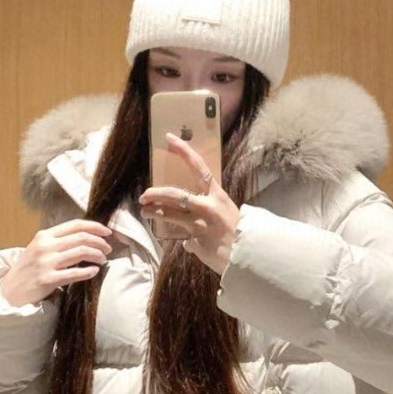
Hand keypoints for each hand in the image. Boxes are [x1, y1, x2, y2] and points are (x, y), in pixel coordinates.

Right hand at [0, 219, 113, 306]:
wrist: (9, 290)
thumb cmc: (28, 270)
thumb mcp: (39, 249)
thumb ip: (58, 242)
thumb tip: (86, 238)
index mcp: (44, 235)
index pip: (75, 225)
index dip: (94, 227)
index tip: (107, 232)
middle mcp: (45, 246)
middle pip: (81, 238)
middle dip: (99, 242)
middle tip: (108, 249)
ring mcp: (45, 263)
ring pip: (81, 252)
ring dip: (97, 255)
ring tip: (103, 260)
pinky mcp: (47, 279)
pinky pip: (74, 273)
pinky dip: (88, 271)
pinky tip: (95, 271)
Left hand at [139, 133, 240, 275]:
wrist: (249, 255)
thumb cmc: (240, 231)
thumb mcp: (225, 211)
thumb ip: (208, 208)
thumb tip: (195, 209)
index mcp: (217, 195)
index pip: (198, 166)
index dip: (183, 151)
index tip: (169, 138)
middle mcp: (207, 207)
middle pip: (173, 194)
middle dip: (155, 193)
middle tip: (144, 196)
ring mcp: (199, 225)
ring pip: (168, 215)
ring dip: (153, 212)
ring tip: (145, 212)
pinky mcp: (195, 242)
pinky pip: (184, 240)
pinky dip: (185, 241)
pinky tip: (188, 244)